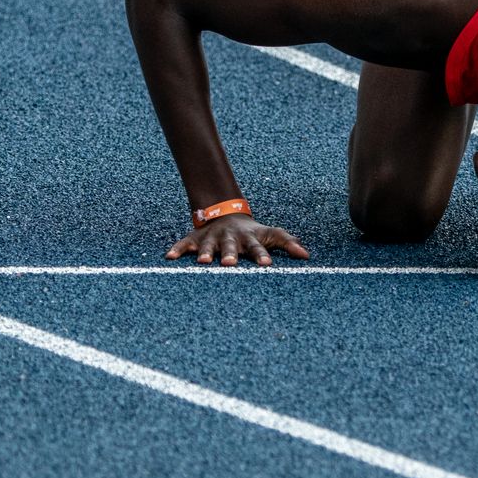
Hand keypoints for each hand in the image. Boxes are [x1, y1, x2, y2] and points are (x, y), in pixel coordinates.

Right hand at [165, 214, 308, 266]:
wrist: (226, 213)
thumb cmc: (252, 232)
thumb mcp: (270, 234)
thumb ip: (288, 243)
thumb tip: (307, 256)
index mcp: (250, 239)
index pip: (258, 247)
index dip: (263, 256)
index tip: (267, 265)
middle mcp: (230, 238)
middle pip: (231, 247)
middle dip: (231, 254)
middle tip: (230, 264)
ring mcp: (212, 238)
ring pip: (208, 245)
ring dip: (206, 253)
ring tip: (204, 262)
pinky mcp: (196, 239)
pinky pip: (185, 244)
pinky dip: (177, 250)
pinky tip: (169, 257)